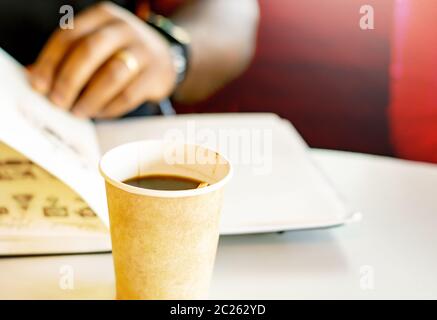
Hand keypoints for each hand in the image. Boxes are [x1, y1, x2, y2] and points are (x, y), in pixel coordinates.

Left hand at [28, 2, 176, 118]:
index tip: (39, 85)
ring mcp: (143, 51)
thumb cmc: (122, 53)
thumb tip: (35, 77)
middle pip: (89, 51)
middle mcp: (124, 29)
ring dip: (89, 98)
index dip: (50, 61)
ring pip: (111, 75)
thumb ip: (69, 57)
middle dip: (69, 80)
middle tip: (57, 102)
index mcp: (103, 16)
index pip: (69, 35)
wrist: (167, 58)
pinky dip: (110, 108)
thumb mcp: (98, 44)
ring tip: (78, 112)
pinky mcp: (156, 75)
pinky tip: (99, 113)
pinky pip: (128, 95)